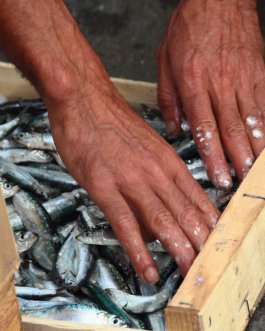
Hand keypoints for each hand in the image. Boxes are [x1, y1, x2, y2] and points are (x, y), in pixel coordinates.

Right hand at [46, 72, 218, 281]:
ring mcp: (131, 180)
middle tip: (210, 268)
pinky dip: (138, 250)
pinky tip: (147, 269)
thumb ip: (158, 177)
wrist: (85, 100)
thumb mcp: (147, 146)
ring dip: (178, 251)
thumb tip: (160, 210)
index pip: (198, 200)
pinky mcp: (105, 187)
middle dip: (201, 245)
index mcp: (169, 162)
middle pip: (186, 214)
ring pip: (163, 221)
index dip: (210, 226)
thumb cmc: (114, 124)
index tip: (218, 246)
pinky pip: (126, 224)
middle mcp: (156, 172)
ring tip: (189, 273)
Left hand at [157, 0, 264, 186]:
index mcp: (193, 84)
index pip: (204, 128)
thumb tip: (173, 129)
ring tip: (256, 172)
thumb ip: (168, 99)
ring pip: (251, 121)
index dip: (212, 156)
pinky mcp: (259, 73)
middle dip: (236, 161)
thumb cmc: (189, 28)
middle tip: (240, 184)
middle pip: (231, 130)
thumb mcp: (164, 61)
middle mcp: (220, 85)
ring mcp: (243, 79)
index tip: (218, 176)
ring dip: (255, 150)